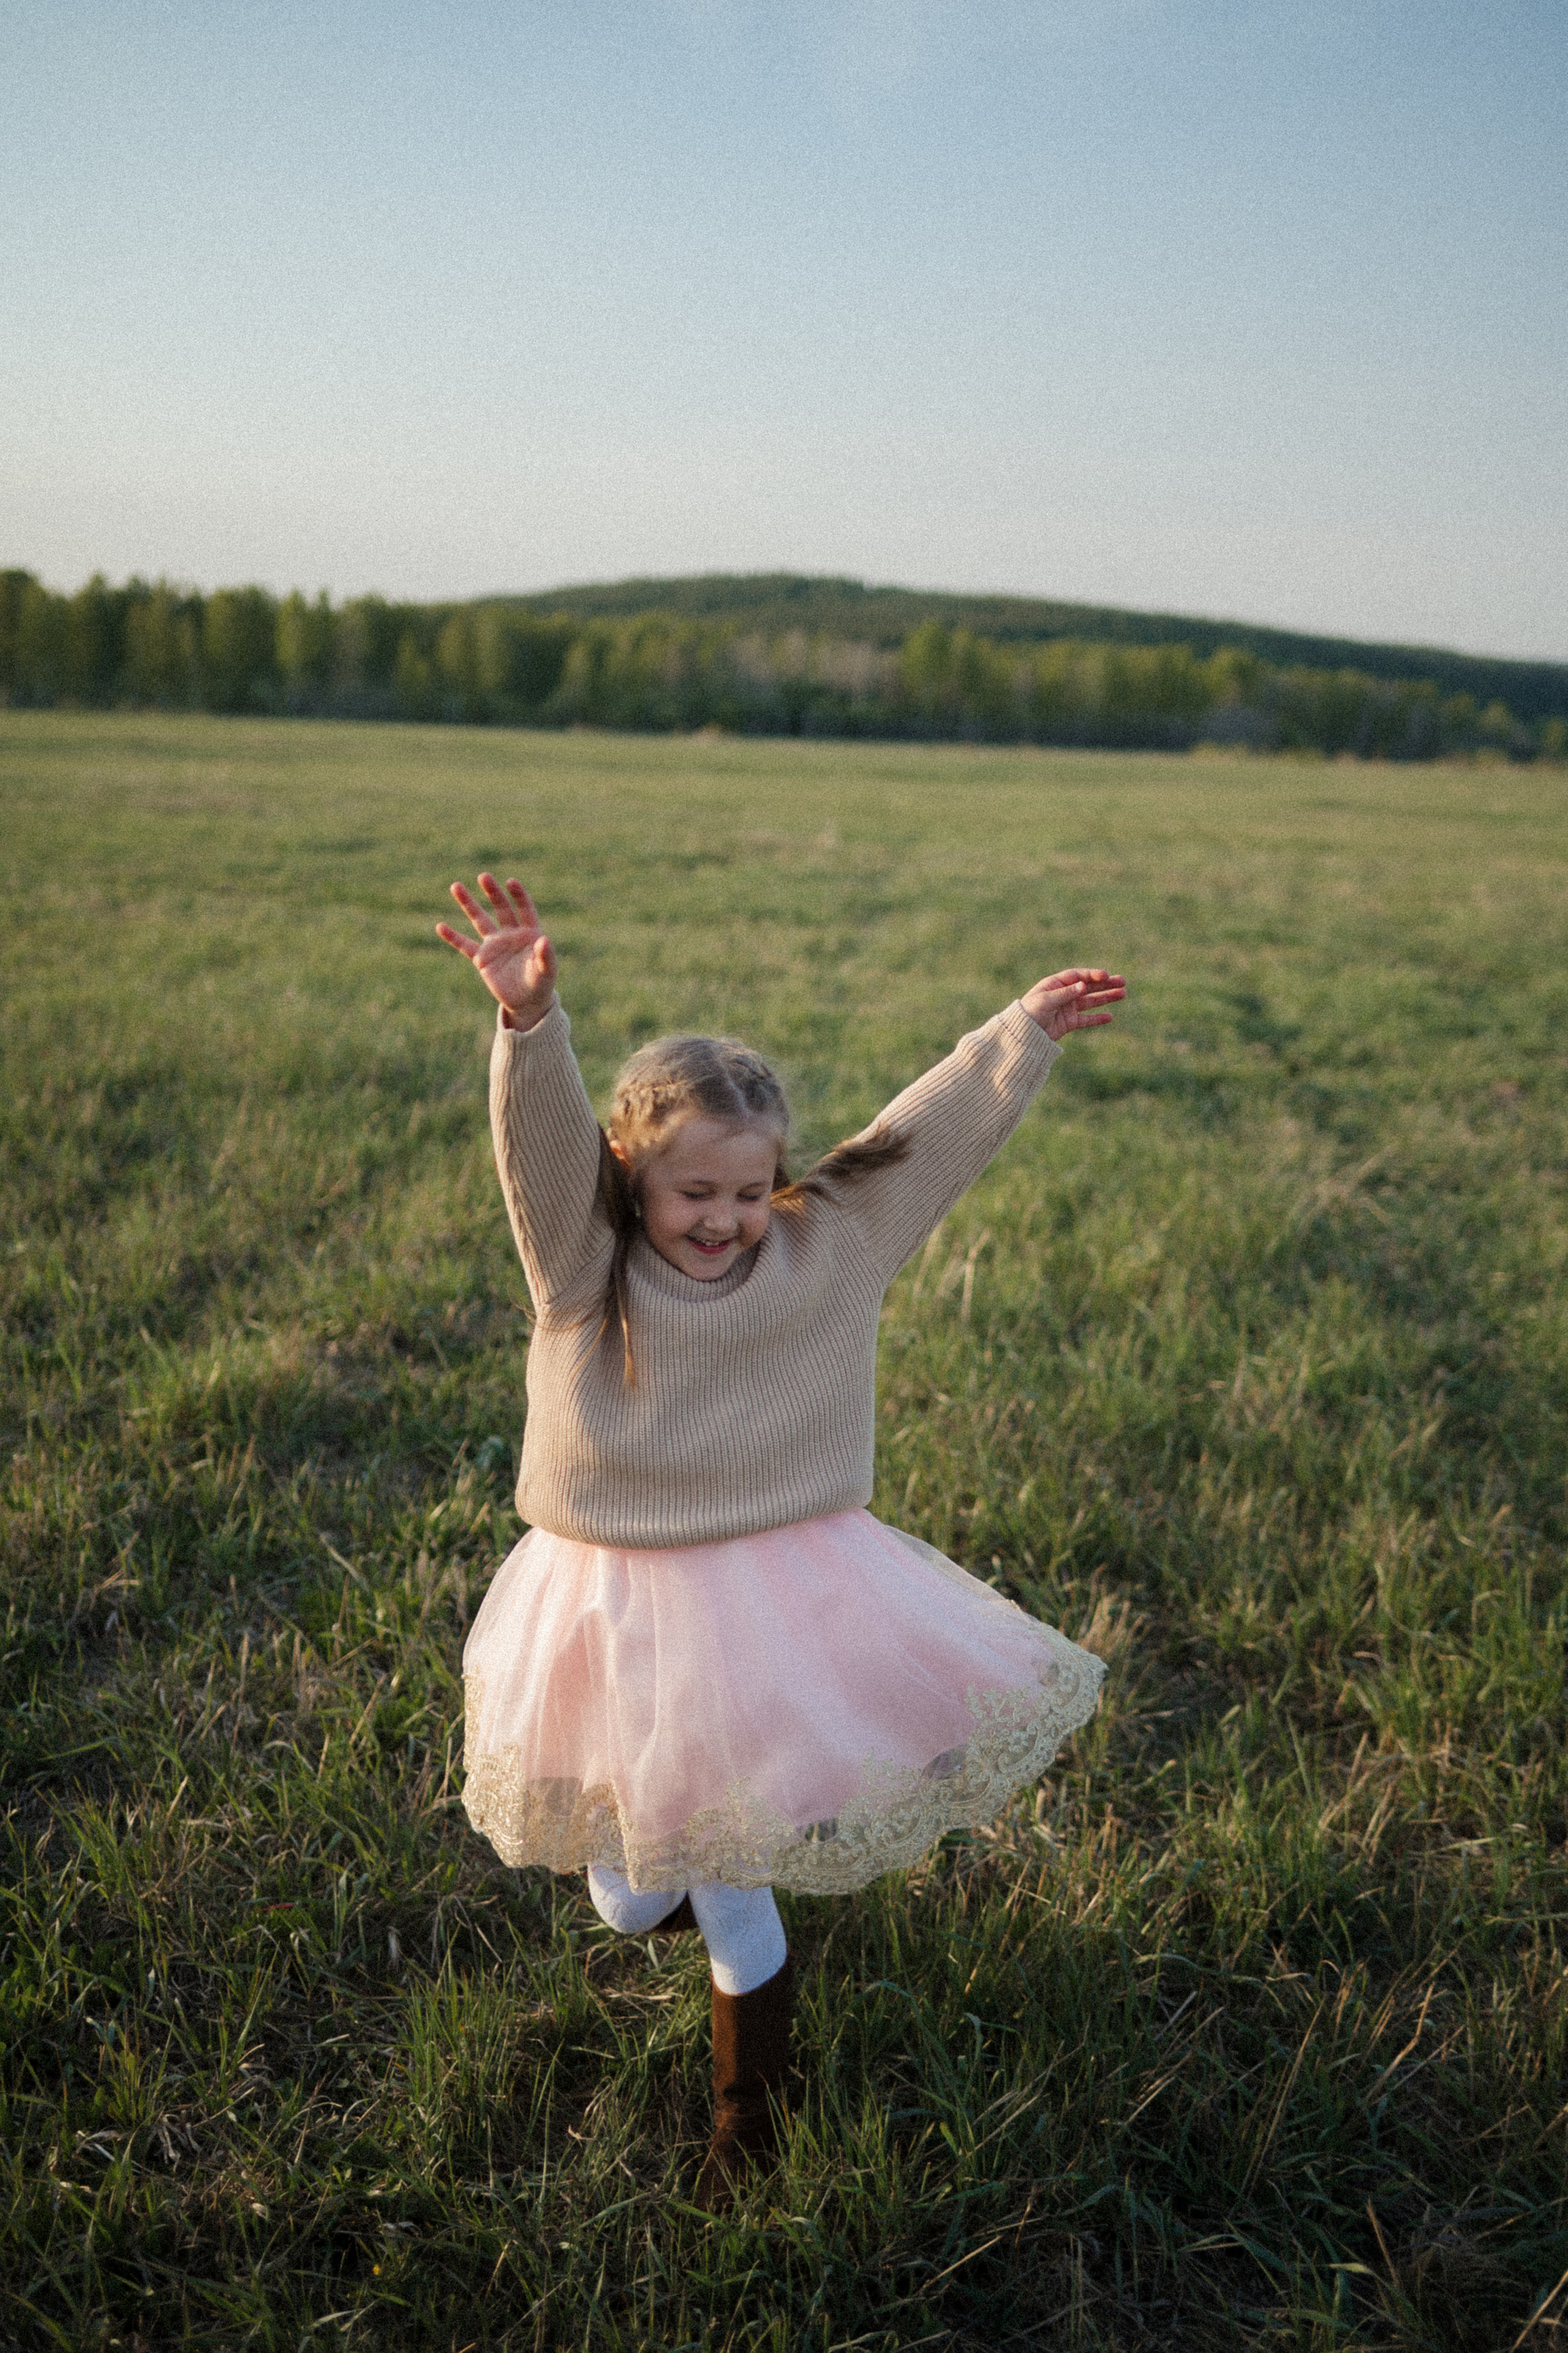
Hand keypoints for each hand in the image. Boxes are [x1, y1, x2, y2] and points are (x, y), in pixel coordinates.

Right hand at [436, 874, 557, 1028]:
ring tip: (456, 886)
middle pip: (500, 908)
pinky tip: (440, 926)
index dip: (518, 895)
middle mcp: (510, 934)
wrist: (527, 1001)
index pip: (524, 909)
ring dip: (468, 904)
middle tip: (484, 876)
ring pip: (479, 920)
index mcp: (529, 933)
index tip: (510, 882)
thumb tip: (543, 940)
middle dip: (492, 893)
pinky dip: (453, 937)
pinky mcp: (482, 959)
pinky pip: (465, 945)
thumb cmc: (541, 984)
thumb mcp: (546, 971)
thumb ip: (546, 956)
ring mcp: (494, 945)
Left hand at [1021, 967, 1125, 1040]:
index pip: (1078, 976)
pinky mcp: (1069, 1023)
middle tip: (1123, 981)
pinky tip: (1110, 1017)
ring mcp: (1067, 1008)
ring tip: (1123, 994)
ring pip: (1091, 1001)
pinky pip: (1086, 1020)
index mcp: (1055, 984)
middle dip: (1105, 984)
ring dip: (1106, 998)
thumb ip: (1065, 993)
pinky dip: (1097, 1018)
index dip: (1092, 975)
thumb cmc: (1029, 1012)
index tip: (1106, 976)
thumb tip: (1083, 985)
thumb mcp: (1046, 1001)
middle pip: (1088, 987)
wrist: (1021, 1034)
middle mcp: (1063, 994)